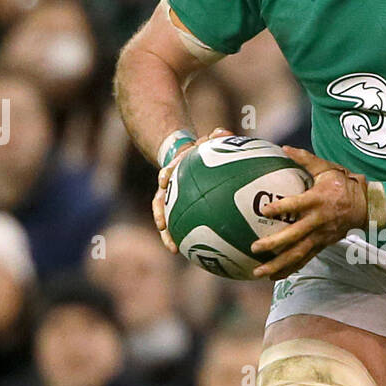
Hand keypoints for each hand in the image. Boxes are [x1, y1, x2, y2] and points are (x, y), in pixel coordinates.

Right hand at [152, 127, 232, 252]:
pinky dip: (185, 239)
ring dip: (167, 235)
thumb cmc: (202, 152)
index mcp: (173, 171)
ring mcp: (170, 201)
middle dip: (160, 214)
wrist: (187, 160)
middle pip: (159, 202)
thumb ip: (216, 138)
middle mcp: (167, 188)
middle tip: (162, 226)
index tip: (162, 180)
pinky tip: (194, 253)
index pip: (165, 172)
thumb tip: (226, 132)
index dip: (164, 175)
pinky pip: (180, 226)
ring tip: (173, 249)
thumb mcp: (208, 143)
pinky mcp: (177, 212)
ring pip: (165, 219)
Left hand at [249, 146, 367, 278]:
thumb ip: (305, 159)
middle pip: (294, 236)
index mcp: (317, 200)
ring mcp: (320, 236)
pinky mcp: (322, 245)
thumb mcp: (326, 168)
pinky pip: (305, 259)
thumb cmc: (343, 183)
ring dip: (278, 264)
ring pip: (298, 253)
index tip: (265, 209)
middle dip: (274, 244)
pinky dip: (290, 269)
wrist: (366, 205)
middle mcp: (318, 221)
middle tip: (255, 248)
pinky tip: (274, 276)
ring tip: (259, 272)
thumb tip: (283, 148)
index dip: (282, 208)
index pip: (297, 205)